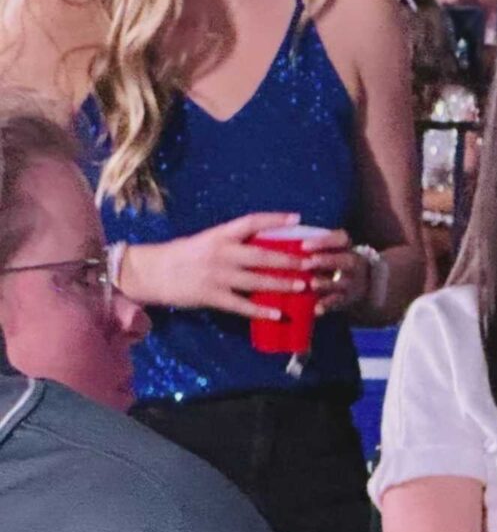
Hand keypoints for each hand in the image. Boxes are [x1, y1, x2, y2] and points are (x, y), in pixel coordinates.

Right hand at [124, 213, 306, 319]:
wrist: (150, 273)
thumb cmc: (182, 255)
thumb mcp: (208, 240)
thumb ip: (233, 242)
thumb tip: (266, 243)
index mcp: (220, 235)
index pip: (252, 222)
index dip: (275, 219)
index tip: (298, 218)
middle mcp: (221, 253)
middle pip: (262, 255)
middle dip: (289, 259)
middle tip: (311, 262)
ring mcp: (217, 276)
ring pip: (256, 280)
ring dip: (282, 284)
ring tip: (303, 286)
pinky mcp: (212, 296)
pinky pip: (241, 305)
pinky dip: (261, 311)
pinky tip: (279, 313)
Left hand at [300, 230, 370, 315]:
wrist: (360, 284)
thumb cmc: (332, 262)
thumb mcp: (330, 250)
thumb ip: (312, 248)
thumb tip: (282, 243)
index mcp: (346, 248)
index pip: (341, 239)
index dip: (324, 242)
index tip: (304, 245)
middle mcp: (352, 264)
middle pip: (345, 260)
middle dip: (326, 261)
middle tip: (306, 264)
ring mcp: (351, 283)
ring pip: (342, 283)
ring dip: (326, 283)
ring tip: (312, 284)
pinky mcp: (347, 300)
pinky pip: (338, 303)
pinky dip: (327, 305)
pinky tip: (315, 309)